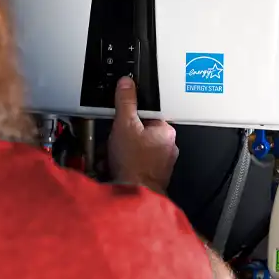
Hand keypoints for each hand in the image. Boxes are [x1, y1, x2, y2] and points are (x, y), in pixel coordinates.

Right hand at [107, 77, 177, 193]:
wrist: (132, 195)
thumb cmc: (133, 163)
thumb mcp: (124, 125)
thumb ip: (126, 102)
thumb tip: (127, 83)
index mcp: (166, 131)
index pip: (148, 113)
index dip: (130, 116)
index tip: (120, 120)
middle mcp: (167, 147)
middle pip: (140, 131)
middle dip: (121, 136)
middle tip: (112, 140)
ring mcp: (161, 163)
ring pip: (136, 148)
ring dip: (120, 150)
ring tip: (110, 156)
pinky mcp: (151, 175)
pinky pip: (135, 163)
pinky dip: (123, 163)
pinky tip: (113, 166)